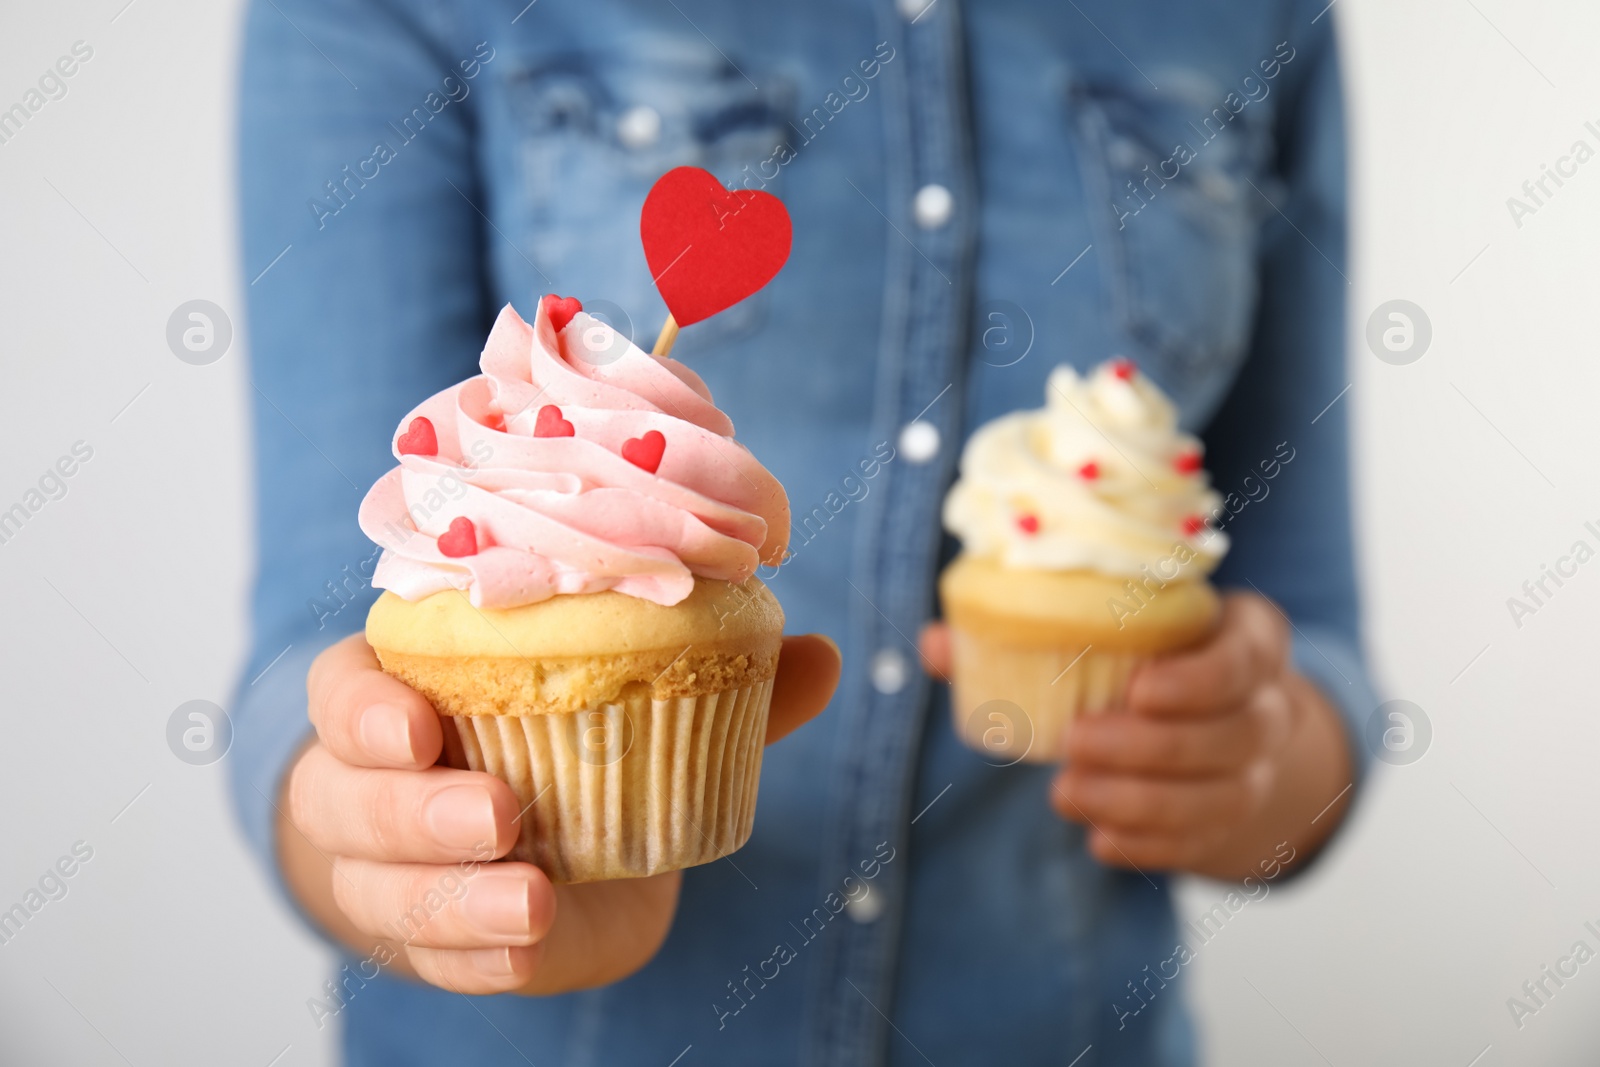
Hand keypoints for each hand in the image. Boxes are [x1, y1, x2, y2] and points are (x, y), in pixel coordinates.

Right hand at [279, 631, 839, 995]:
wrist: (516, 840)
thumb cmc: (560, 742)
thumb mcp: (618, 704)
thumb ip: (707, 682)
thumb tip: (823, 654)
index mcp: (400, 691)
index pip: (343, 690)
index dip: (366, 708)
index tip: (420, 726)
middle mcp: (369, 780)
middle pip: (346, 798)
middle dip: (416, 812)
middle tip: (501, 814)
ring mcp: (384, 869)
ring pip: (382, 889)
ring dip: (453, 902)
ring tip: (529, 904)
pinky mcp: (425, 939)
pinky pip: (432, 957)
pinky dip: (476, 957)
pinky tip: (524, 951)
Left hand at [920, 593, 1352, 879]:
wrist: (1216, 718)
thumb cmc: (1147, 657)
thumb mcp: (1115, 627)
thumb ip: (1028, 627)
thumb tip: (937, 643)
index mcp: (1247, 638)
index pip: (1247, 655)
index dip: (1200, 678)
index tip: (1138, 688)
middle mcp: (1266, 706)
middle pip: (1235, 732)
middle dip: (1152, 746)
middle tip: (1076, 742)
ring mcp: (1258, 770)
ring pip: (1222, 796)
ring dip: (1143, 801)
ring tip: (1068, 794)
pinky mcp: (1233, 822)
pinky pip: (1203, 843)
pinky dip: (1151, 846)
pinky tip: (1102, 841)